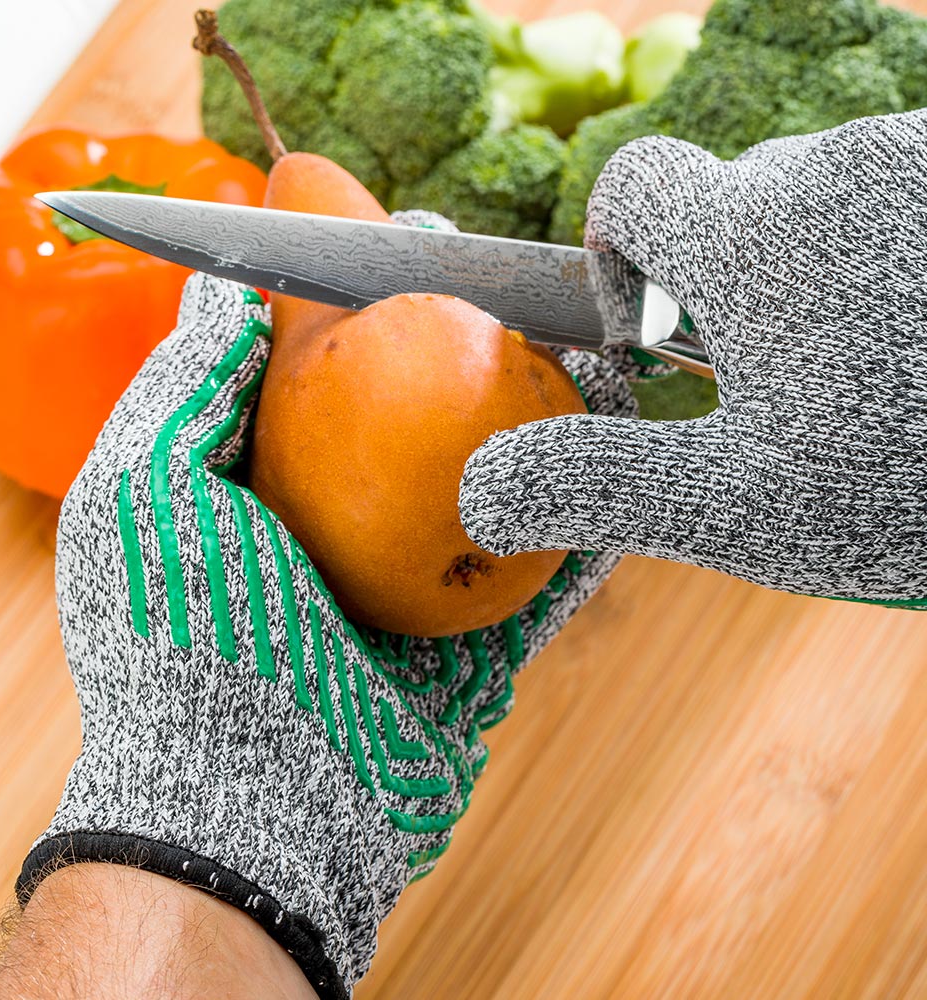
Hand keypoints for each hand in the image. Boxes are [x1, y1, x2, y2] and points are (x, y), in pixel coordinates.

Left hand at [18, 269, 634, 996]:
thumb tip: (222, 286)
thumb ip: (183, 382)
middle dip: (467, 341)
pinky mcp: (473, 643)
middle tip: (511, 278)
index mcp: (261, 489)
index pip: (322, 363)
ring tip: (588, 348)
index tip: (408, 238)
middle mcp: (337, 532)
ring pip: (488, 480)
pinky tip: (619, 454)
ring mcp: (410, 589)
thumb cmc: (186, 642)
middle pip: (415, 411)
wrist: (256, 813)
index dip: (364, 295)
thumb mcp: (145, 490)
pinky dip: (580, 515)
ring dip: (541, 417)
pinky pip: (539, 567)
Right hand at [460, 110, 926, 606]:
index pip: (633, 184)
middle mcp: (839, 162)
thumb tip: (477, 492)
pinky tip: (925, 335)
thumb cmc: (923, 480)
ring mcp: (923, 156)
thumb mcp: (741, 507)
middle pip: (732, 196)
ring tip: (875, 366)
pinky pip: (898, 195)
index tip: (661, 333)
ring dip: (817, 270)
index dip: (621, 255)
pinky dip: (889, 254)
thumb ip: (598, 485)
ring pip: (822, 196)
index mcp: (752, 231)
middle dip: (730, 281)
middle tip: (784, 381)